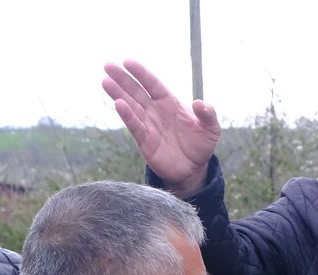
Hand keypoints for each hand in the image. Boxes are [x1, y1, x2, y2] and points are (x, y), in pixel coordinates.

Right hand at [102, 59, 220, 195]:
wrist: (194, 168)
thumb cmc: (201, 144)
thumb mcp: (211, 129)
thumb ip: (208, 114)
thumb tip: (199, 103)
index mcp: (169, 102)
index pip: (153, 84)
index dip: (141, 73)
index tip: (128, 62)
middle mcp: (155, 111)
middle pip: (136, 92)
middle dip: (122, 79)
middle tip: (108, 65)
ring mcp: (148, 125)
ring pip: (131, 106)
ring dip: (118, 94)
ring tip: (106, 81)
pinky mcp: (145, 141)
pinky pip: (135, 126)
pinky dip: (127, 116)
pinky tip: (118, 104)